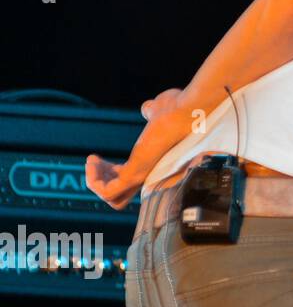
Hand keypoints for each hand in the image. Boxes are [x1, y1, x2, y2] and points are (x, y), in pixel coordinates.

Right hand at [86, 87, 194, 208]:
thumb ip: (151, 112)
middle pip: (117, 194)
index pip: (126, 181)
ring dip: (94, 181)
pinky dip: (95, 182)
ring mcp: (142, 176)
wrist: (186, 110)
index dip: (109, 173)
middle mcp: (148, 174)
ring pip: (112, 198)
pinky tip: (93, 160)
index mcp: (152, 163)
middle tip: (94, 160)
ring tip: (92, 160)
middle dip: (99, 179)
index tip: (99, 158)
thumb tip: (148, 108)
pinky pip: (109, 192)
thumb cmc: (177, 109)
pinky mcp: (136, 174)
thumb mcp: (158, 111)